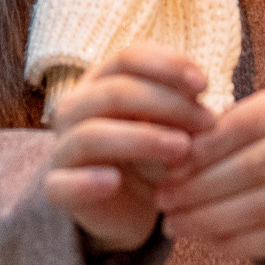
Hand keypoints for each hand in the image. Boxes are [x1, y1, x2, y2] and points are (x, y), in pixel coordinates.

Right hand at [43, 44, 215, 253]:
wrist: (129, 207)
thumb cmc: (153, 155)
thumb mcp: (173, 125)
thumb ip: (181, 107)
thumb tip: (197, 96)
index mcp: (101, 82)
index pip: (128, 57)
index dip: (167, 65)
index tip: (205, 85)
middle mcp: (75, 109)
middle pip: (114, 91)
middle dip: (166, 103)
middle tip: (206, 122)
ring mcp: (62, 148)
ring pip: (91, 135)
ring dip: (141, 139)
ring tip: (182, 149)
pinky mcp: (58, 189)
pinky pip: (61, 184)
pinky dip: (86, 182)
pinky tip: (114, 182)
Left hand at [156, 89, 264, 264]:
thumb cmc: (249, 151)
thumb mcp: (229, 133)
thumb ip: (199, 138)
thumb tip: (163, 152)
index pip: (242, 126)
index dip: (201, 150)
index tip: (166, 171)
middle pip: (252, 166)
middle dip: (200, 187)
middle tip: (164, 201)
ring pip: (263, 205)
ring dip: (211, 218)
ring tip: (174, 224)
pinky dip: (234, 242)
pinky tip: (204, 241)